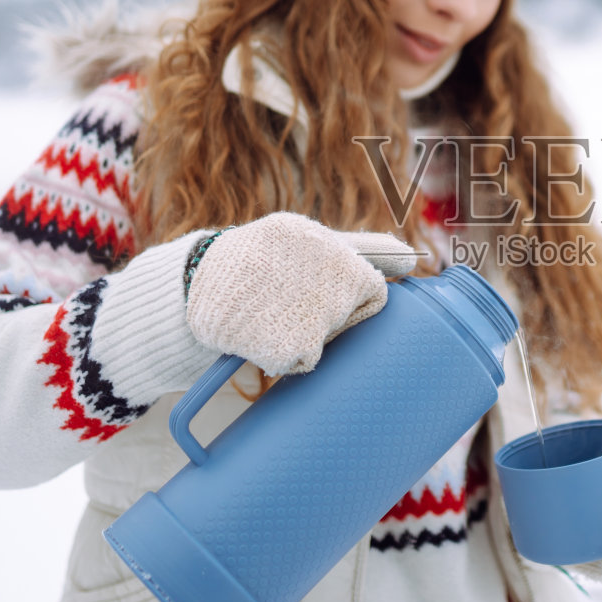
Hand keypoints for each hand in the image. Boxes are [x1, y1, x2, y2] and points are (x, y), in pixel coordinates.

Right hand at [185, 212, 417, 376]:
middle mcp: (324, 268)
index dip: (346, 298)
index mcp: (323, 239)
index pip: (369, 286)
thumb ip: (360, 247)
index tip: (318, 295)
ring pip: (328, 340)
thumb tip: (415, 259)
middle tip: (283, 304)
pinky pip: (305, 361)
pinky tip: (258, 336)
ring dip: (303, 337)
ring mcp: (311, 307)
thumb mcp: (303, 240)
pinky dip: (284, 358)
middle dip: (324, 319)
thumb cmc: (253, 264)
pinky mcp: (292, 342)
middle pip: (350, 316)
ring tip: (266, 316)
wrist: (186, 290)